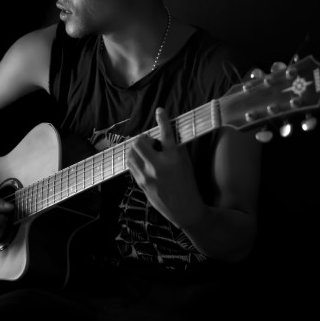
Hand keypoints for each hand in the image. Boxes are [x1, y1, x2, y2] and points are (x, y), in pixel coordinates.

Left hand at [127, 107, 204, 228]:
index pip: (166, 134)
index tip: (160, 110)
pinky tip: (144, 162)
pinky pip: (131, 165)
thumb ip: (177, 147)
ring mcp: (147, 176)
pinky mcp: (141, 183)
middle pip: (140, 143)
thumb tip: (168, 133)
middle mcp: (158, 166)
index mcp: (174, 159)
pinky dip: (135, 159)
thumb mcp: (187, 163)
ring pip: (131, 154)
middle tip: (151, 141)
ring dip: (137, 148)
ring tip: (146, 152)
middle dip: (143, 138)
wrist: (185, 209)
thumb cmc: (188, 185)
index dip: (163, 120)